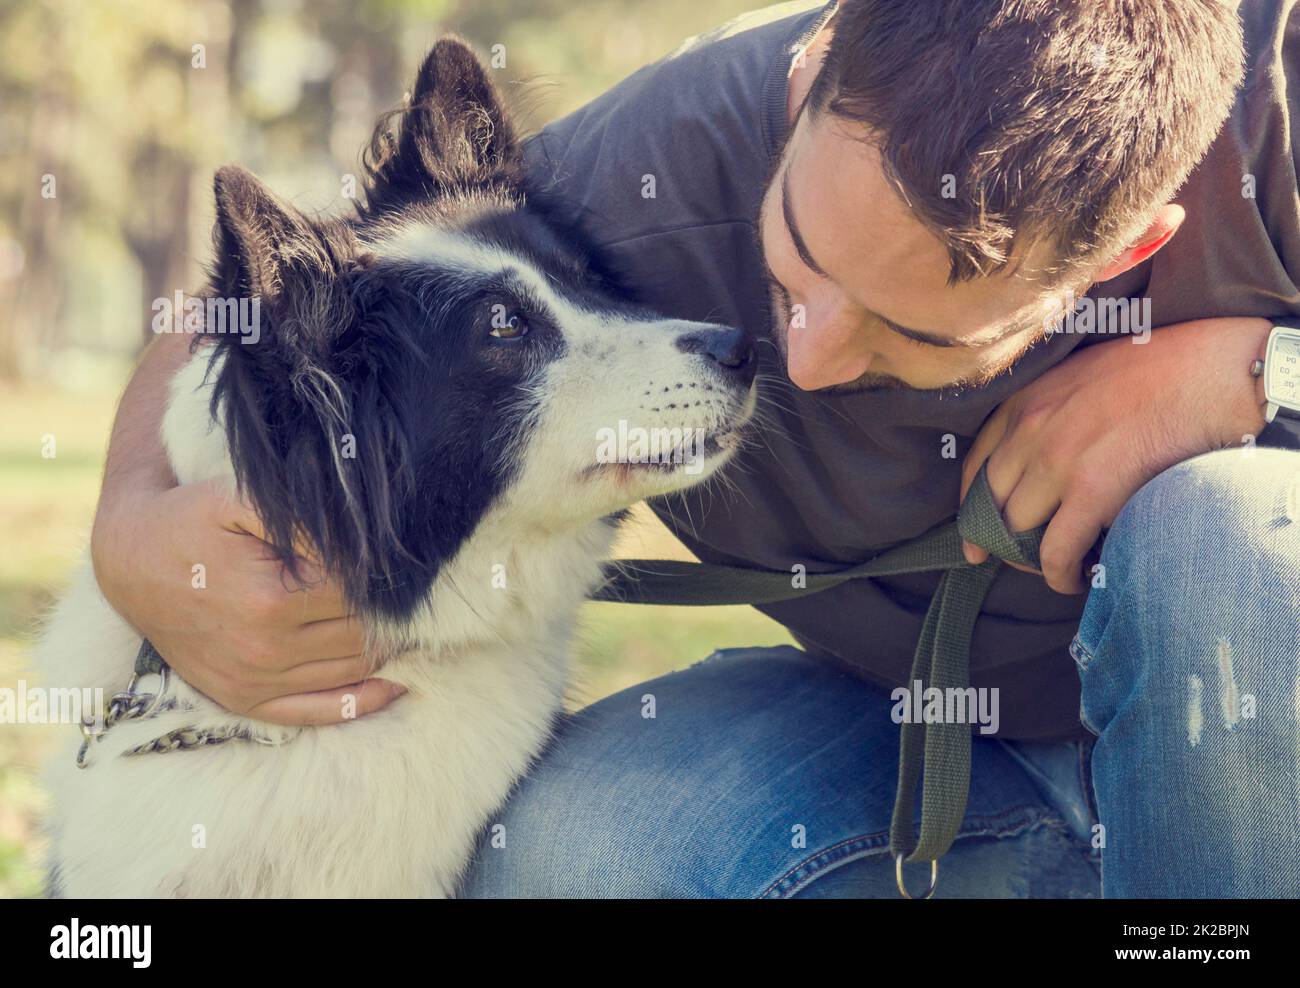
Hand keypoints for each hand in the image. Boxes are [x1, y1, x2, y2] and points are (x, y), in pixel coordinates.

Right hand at [91, 478, 404, 724]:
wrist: (129, 560)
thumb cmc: (190, 520)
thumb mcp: (240, 499)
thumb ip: (303, 518)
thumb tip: (362, 542)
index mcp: (271, 600)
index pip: (361, 594)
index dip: (387, 576)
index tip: (405, 561)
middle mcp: (265, 650)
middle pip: (364, 634)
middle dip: (395, 612)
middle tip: (416, 591)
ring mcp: (255, 681)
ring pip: (353, 671)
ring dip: (389, 649)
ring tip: (408, 621)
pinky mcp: (245, 699)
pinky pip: (320, 712)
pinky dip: (365, 701)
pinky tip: (397, 682)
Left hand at [960, 317, 1270, 594]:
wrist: (1214, 370)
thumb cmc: (1161, 371)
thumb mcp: (1083, 377)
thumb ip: (1052, 414)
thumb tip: (1041, 465)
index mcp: (1025, 401)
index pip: (975, 467)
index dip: (970, 511)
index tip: (973, 541)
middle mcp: (1030, 429)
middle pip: (991, 505)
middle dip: (1002, 542)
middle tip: (1024, 563)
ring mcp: (1057, 460)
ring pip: (1017, 531)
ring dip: (1032, 561)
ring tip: (1058, 569)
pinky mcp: (1092, 490)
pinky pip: (1055, 551)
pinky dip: (1060, 575)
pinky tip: (1076, 580)